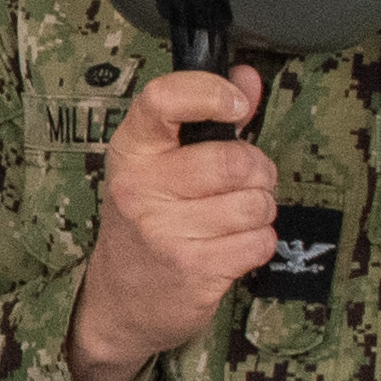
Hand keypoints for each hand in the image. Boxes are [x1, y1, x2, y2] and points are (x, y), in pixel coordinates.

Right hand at [64, 65, 278, 380]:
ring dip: (259, 212)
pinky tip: (231, 249)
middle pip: (234, 161)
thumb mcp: (160, 166)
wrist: (120, 301)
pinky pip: (260, 241)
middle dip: (258, 172)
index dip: (211, 93)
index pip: (164, 100)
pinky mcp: (193, 270)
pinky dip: (258, 245)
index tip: (238, 104)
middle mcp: (140, 188)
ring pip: (255, 203)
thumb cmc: (148, 223)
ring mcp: (164, 231)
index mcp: (131, 152)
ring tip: (232, 220)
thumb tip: (248, 79)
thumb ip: (207, 118)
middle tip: (243, 184)